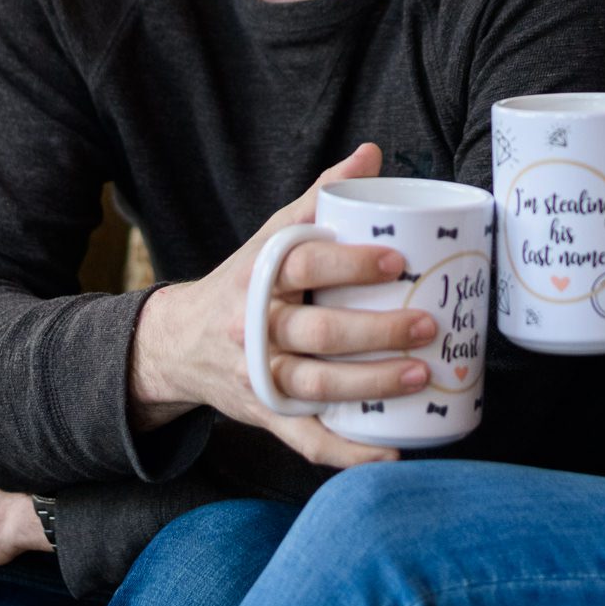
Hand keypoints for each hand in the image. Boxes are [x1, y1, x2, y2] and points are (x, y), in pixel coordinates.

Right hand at [127, 143, 436, 469]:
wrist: (179, 344)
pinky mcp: (266, 415)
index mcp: (257, 278)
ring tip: (418, 375)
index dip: (347, 263)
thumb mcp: (270, 238)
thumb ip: (318, 198)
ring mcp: (259, 377)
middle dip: (374, 331)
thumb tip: (371, 154)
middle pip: (315, 334)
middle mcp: (254, 329)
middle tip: (426, 324)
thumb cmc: (243, 284)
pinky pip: (307, 440)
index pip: (301, 266)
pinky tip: (392, 448)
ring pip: (316, 386)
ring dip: (370, 384)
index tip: (395, 259)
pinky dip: (349, 451)